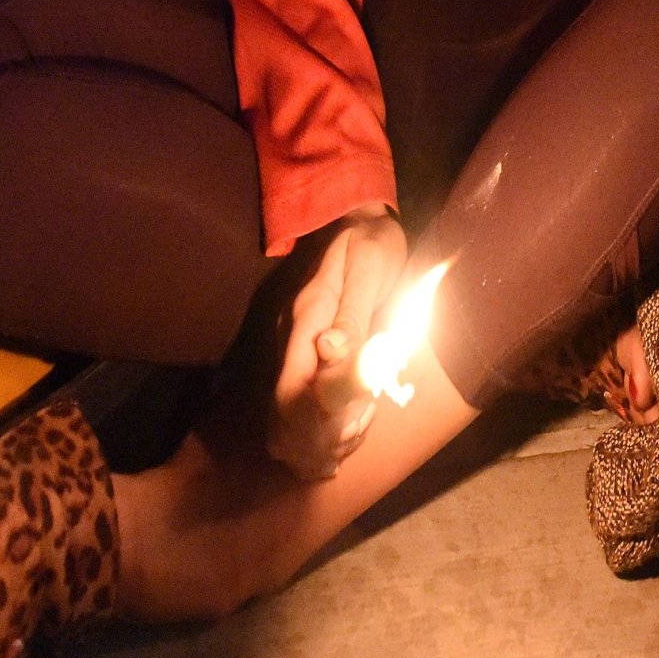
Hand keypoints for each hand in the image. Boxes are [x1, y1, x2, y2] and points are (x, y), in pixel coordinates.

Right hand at [269, 208, 408, 480]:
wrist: (363, 221)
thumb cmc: (373, 244)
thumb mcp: (369, 270)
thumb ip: (352, 313)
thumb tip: (329, 350)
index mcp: (306, 318)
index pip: (292, 388)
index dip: (316, 420)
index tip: (352, 426)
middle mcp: (291, 338)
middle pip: (285, 410)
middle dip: (319, 436)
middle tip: (357, 434)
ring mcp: (293, 346)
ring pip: (290, 414)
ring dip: (324, 435)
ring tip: (359, 428)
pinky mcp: (303, 352)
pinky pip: (302, 402)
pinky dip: (327, 423)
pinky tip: (354, 421)